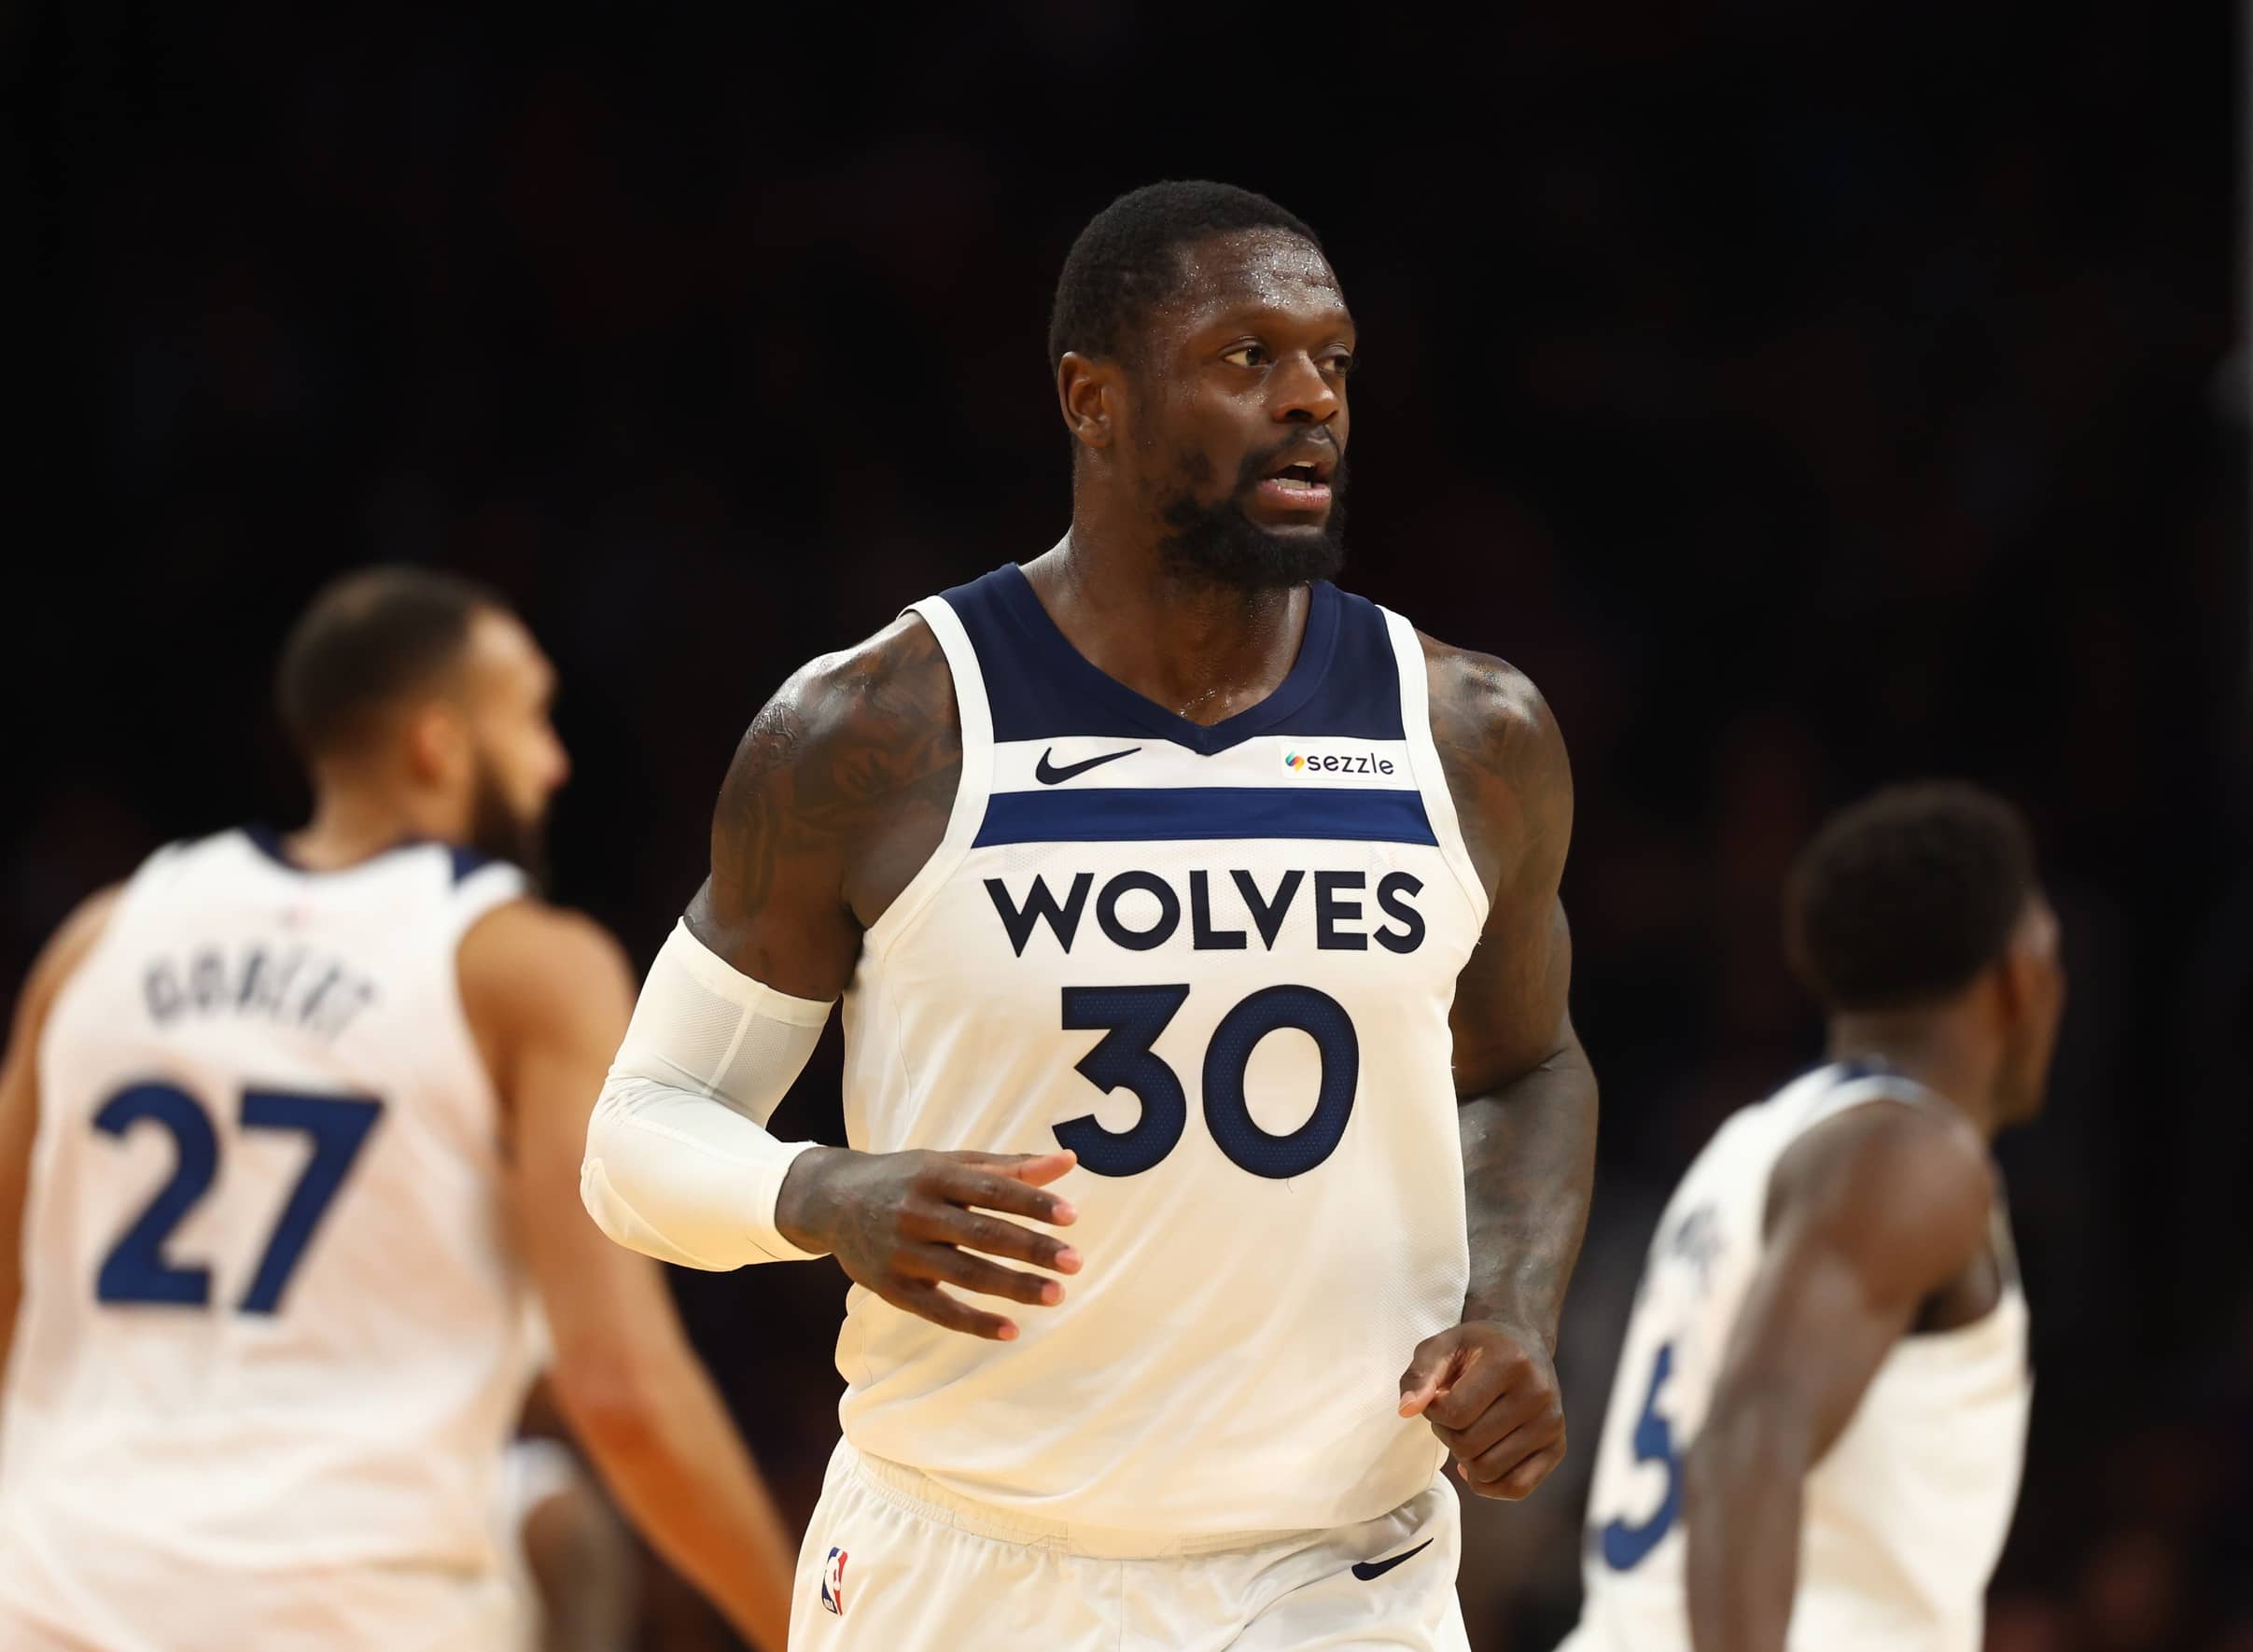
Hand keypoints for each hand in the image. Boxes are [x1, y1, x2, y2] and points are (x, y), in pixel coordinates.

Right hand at [775, 1146, 1081, 1340]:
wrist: (831, 1200)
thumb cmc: (907, 1179)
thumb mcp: (951, 1163)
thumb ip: (1010, 1167)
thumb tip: (1069, 1161)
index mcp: (936, 1175)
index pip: (992, 1190)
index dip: (1032, 1203)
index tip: (1071, 1217)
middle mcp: (918, 1212)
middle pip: (982, 1233)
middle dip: (1031, 1248)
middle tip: (1075, 1262)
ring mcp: (902, 1252)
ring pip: (965, 1274)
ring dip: (1013, 1286)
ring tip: (1056, 1294)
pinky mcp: (891, 1287)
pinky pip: (938, 1310)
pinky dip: (974, 1322)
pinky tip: (1011, 1329)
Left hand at [1398, 1320, 1566, 1499]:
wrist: (1524, 1345)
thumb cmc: (1478, 1348)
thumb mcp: (1442, 1346)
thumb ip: (1420, 1375)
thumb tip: (1407, 1409)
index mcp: (1510, 1362)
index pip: (1454, 1412)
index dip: (1433, 1411)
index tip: (1437, 1397)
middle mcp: (1538, 1393)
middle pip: (1469, 1445)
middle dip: (1448, 1435)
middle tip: (1453, 1415)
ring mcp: (1552, 1424)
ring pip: (1488, 1471)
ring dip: (1465, 1458)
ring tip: (1468, 1431)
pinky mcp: (1558, 1448)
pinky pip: (1517, 1488)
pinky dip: (1489, 1485)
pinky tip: (1479, 1463)